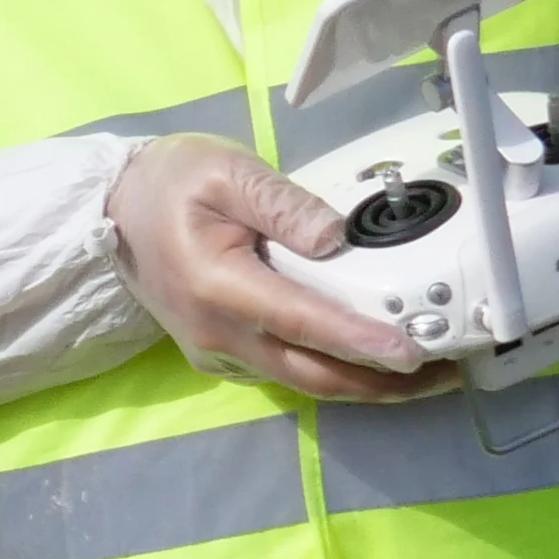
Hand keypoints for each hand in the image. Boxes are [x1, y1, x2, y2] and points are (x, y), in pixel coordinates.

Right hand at [107, 138, 431, 398]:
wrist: (114, 213)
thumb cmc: (171, 184)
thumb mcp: (227, 171)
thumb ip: (284, 204)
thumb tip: (336, 237)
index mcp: (219, 285)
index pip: (302, 321)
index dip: (359, 340)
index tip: (411, 352)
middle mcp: (219, 333)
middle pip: (313, 373)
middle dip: (382, 381)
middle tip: (445, 373)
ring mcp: (219, 353)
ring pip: (303, 382)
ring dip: (365, 386)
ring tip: (424, 377)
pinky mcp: (223, 358)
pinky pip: (287, 373)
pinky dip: (335, 374)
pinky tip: (372, 365)